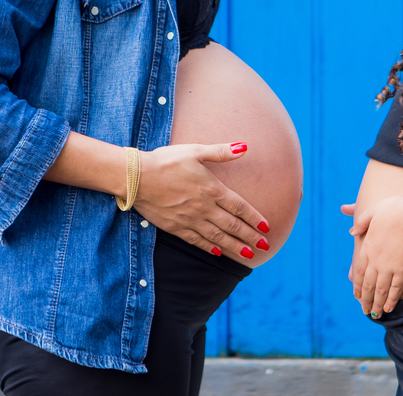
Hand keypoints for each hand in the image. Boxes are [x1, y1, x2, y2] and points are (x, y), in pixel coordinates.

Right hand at [134, 142, 269, 259]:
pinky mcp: (175, 227)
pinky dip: (210, 247)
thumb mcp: (195, 151)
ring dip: (235, 246)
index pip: (239, 207)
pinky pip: (197, 241)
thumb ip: (221, 151)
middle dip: (250, 237)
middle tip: (264, 246)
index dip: (254, 218)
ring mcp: (190, 219)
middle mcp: (204, 207)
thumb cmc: (166, 160)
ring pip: (217, 237)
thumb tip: (245, 147)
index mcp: (212, 189)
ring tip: (248, 255)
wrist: (136, 177)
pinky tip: (218, 252)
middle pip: (232, 225)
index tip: (266, 227)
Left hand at [341, 196, 402, 317]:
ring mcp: (389, 266)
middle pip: (368, 284)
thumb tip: (351, 232)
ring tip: (375, 315)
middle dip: (366, 299)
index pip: (360, 270)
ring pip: (380, 290)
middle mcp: (375, 259)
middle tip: (365, 310)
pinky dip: (391, 300)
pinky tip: (389, 308)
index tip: (357, 295)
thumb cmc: (397, 209)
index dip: (358, 284)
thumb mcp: (374, 210)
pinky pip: (395, 289)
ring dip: (376, 304)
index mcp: (367, 245)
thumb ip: (361, 221)